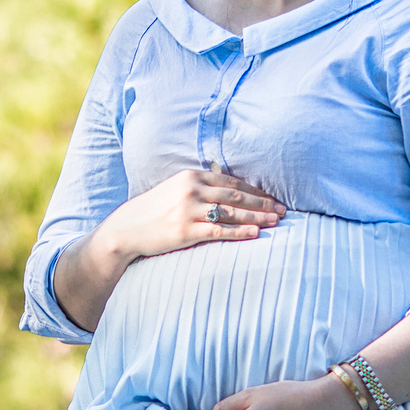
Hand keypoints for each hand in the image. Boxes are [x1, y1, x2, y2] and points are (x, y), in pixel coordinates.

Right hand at [91, 168, 283, 266]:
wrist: (126, 229)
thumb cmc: (152, 212)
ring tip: (276, 221)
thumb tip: (227, 193)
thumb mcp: (174, 190)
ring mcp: (188, 210)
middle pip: (237, 196)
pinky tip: (255, 233)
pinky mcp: (185, 230)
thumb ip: (198, 188)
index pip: (231, 182)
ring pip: (232, 212)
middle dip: (263, 203)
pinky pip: (219, 230)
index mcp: (191, 176)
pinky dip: (240, 231)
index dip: (255, 190)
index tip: (272, 198)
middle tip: (283, 210)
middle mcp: (192, 189)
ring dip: (258, 217)